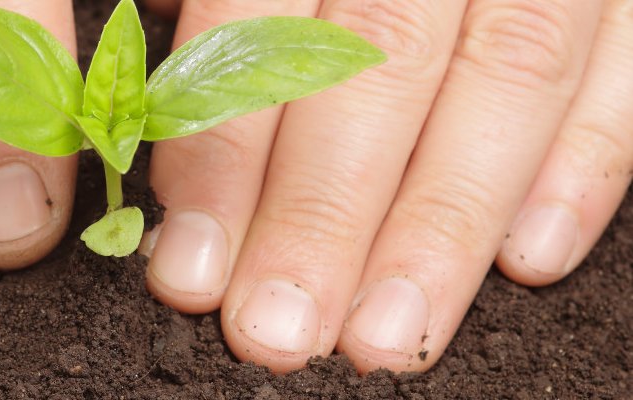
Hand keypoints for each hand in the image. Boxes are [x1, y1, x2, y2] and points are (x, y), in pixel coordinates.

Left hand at [139, 0, 632, 372]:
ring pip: (511, 72)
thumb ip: (214, 17)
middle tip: (276, 331)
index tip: (191, 265)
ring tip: (386, 335)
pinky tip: (529, 259)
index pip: (263, 24)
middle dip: (326, 212)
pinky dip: (586, 163)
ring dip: (446, 221)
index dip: (225, 152)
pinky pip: (630, 65)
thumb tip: (159, 146)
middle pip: (385, 60)